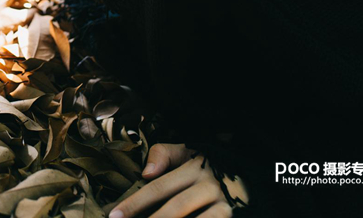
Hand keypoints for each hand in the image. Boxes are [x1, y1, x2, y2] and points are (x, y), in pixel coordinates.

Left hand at [109, 143, 249, 217]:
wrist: (248, 177)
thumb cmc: (208, 166)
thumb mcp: (188, 152)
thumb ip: (164, 154)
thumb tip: (146, 173)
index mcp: (194, 167)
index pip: (158, 187)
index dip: (134, 203)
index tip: (114, 216)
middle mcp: (209, 185)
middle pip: (174, 210)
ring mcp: (223, 205)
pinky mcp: (231, 217)